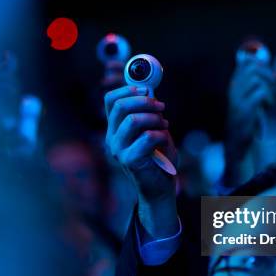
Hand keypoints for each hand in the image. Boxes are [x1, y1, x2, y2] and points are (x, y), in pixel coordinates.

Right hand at [104, 86, 178, 239]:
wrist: (160, 187)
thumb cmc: (158, 157)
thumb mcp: (153, 129)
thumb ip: (149, 112)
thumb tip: (150, 90)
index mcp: (115, 128)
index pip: (110, 100)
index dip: (127, 89)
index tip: (145, 89)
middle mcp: (112, 138)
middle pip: (121, 106)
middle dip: (145, 101)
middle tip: (161, 106)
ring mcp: (118, 150)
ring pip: (133, 120)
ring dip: (154, 119)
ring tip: (164, 125)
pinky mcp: (129, 160)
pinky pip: (146, 137)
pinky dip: (160, 135)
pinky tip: (165, 140)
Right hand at [227, 61, 275, 149]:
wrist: (237, 141)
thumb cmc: (249, 120)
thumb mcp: (253, 100)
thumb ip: (260, 85)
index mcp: (235, 85)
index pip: (245, 63)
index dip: (261, 63)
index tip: (270, 73)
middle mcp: (234, 90)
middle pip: (252, 69)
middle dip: (268, 75)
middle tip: (275, 85)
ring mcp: (237, 99)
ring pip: (257, 80)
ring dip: (269, 89)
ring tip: (269, 101)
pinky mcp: (244, 109)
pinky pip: (260, 93)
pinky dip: (268, 99)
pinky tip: (267, 108)